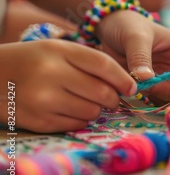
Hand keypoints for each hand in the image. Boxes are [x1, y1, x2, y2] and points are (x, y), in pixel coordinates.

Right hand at [0, 40, 135, 132]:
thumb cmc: (33, 61)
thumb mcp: (59, 50)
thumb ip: (90, 62)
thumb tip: (126, 84)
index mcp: (59, 51)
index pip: (103, 65)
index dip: (123, 78)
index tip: (132, 87)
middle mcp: (51, 74)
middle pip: (102, 92)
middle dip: (114, 98)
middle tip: (113, 98)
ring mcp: (43, 100)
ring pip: (92, 111)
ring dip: (97, 109)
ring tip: (87, 102)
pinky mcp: (38, 121)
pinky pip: (76, 124)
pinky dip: (81, 119)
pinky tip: (71, 109)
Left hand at [97, 11, 169, 102]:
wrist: (104, 29)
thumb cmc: (125, 24)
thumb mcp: (134, 36)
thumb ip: (141, 57)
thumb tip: (145, 79)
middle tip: (160, 85)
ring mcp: (166, 76)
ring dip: (164, 94)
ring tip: (142, 83)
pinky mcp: (151, 86)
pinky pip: (158, 98)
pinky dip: (150, 98)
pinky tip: (136, 87)